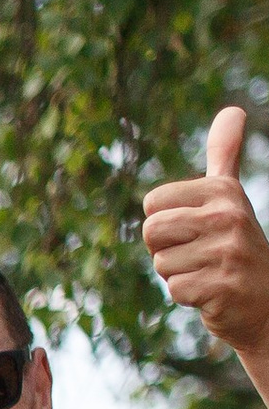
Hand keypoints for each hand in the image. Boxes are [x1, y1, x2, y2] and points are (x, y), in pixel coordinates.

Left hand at [144, 106, 268, 356]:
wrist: (266, 298)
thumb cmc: (234, 245)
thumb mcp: (230, 197)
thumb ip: (226, 155)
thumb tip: (232, 110)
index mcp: (223, 191)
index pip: (152, 204)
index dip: (164, 225)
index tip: (195, 231)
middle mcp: (228, 215)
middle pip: (151, 231)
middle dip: (166, 249)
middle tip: (198, 254)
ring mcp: (228, 250)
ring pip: (162, 263)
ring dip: (178, 274)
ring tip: (207, 271)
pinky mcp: (223, 285)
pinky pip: (175, 289)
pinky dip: (188, 296)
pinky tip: (212, 291)